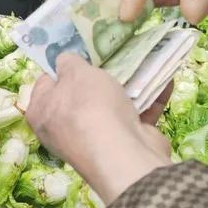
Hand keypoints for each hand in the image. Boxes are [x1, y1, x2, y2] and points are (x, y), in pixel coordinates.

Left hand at [26, 54, 169, 204]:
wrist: (123, 155)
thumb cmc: (89, 107)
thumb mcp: (75, 72)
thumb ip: (69, 62)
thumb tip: (64, 61)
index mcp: (42, 112)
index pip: (46, 83)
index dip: (61, 66)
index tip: (79, 52)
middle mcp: (62, 129)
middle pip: (79, 95)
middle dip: (97, 77)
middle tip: (112, 55)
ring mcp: (94, 139)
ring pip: (110, 106)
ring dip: (127, 87)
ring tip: (142, 62)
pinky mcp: (123, 145)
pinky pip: (135, 116)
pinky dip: (149, 100)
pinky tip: (166, 80)